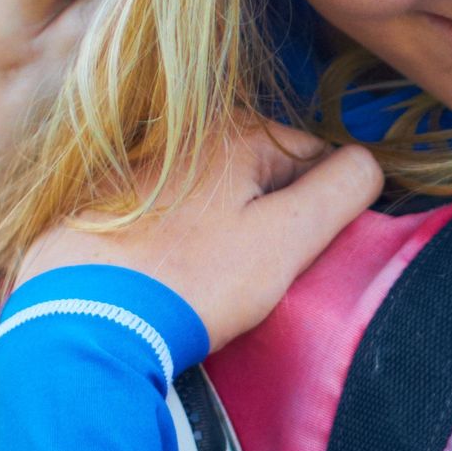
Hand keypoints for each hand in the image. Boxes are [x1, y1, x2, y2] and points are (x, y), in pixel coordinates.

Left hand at [17, 117, 382, 352]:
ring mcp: (133, 164)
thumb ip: (341, 192)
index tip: (294, 257)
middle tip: (251, 277)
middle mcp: (181, 131)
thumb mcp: (286, 240)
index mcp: (235, 131)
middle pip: (260, 176)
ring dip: (220, 231)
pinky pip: (161, 214)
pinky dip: (172, 239)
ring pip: (210, 196)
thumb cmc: (193, 280)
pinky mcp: (95, 201)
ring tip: (205, 283)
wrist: (81, 319)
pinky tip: (162, 277)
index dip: (321, 212)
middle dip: (268, 220)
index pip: (314, 158)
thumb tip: (370, 163)